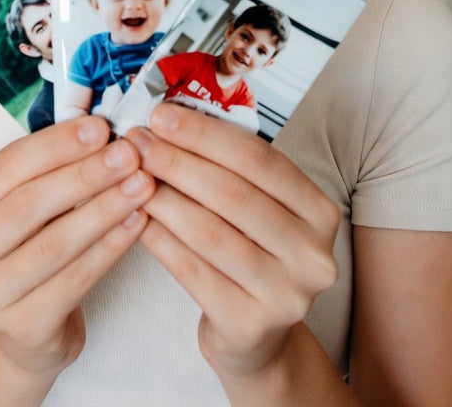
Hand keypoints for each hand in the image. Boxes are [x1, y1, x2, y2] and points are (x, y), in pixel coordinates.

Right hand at [0, 116, 154, 381]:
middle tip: (129, 154)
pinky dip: (110, 248)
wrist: (25, 335)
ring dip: (104, 209)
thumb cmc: (29, 254)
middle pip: (27, 206)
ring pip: (53, 245)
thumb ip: (48, 172)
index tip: (101, 127)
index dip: (55, 144)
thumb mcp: (23, 211)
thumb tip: (99, 128)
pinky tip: (137, 224)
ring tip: (142, 185)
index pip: (5, 168)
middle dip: (84, 175)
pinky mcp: (21, 330)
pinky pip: (74, 281)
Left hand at [126, 103, 339, 389]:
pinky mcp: (250, 325)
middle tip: (137, 143)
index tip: (161, 115)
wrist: (257, 336)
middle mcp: (312, 254)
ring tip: (131, 177)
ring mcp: (286, 294)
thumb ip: (228, 169)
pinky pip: (192, 271)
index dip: (205, 134)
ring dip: (162, 198)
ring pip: (209, 233)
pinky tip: (137, 219)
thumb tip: (167, 121)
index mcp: (320, 211)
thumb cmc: (251, 253)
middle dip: (177, 162)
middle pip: (233, 194)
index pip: (259, 158)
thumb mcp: (259, 207)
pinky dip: (160, 240)